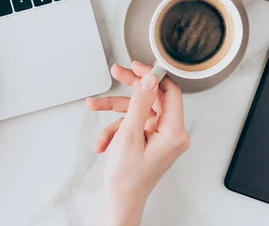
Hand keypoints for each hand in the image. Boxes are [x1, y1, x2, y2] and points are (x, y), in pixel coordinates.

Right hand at [87, 61, 189, 225]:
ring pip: (138, 110)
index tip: (137, 66)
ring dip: (115, 112)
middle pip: (152, 98)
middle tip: (116, 72)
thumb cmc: (127, 178)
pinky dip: (116, 129)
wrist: (120, 201)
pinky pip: (134, 123)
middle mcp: (171, 133)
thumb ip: (140, 104)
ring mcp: (160, 136)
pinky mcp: (150, 140)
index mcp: (174, 132)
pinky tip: (104, 141)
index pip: (170, 92)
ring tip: (94, 106)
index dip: (153, 76)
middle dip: (130, 88)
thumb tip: (149, 79)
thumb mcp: (129, 135)